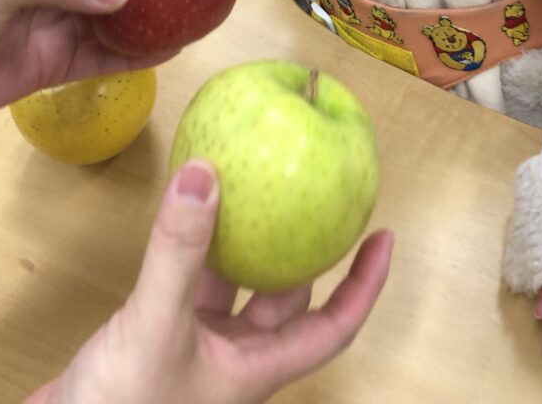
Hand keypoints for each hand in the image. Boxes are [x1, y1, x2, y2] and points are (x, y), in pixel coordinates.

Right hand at [27, 160, 393, 403]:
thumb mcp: (156, 326)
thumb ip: (179, 253)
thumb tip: (204, 174)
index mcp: (255, 368)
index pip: (333, 327)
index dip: (365, 285)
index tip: (385, 237)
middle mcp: (232, 358)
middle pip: (284, 300)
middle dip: (301, 251)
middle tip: (308, 197)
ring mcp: (193, 349)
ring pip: (234, 288)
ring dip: (241, 244)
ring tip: (250, 190)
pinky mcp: (156, 338)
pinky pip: (188, 284)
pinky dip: (192, 250)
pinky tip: (186, 215)